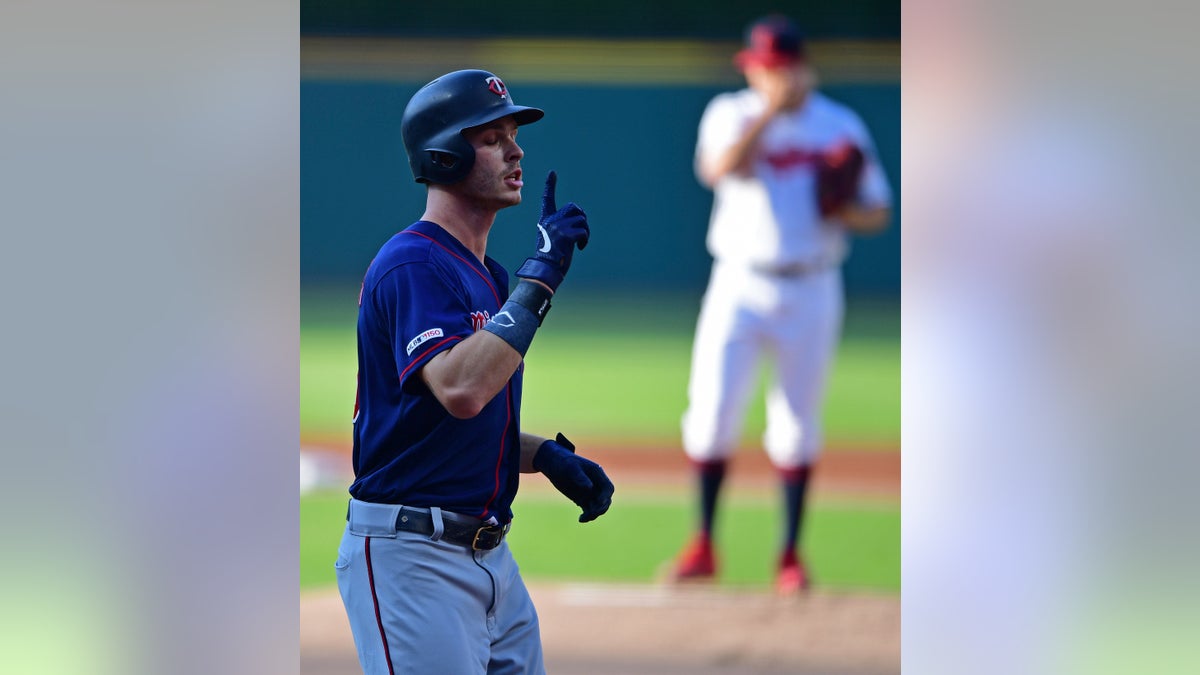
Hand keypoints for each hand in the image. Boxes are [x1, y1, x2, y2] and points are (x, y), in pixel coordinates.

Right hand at [516, 171, 589, 290]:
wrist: (545, 269)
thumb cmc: (550, 257)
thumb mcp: (551, 237)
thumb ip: (560, 226)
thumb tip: (580, 219)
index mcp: (545, 220)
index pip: (547, 199)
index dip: (550, 185)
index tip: (552, 173)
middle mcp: (551, 221)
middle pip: (574, 208)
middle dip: (582, 217)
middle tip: (582, 231)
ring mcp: (558, 227)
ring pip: (582, 219)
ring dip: (585, 231)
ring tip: (580, 242)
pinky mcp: (566, 235)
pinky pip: (584, 231)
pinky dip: (585, 240)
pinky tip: (580, 247)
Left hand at [532, 433, 613, 522]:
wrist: (553, 464)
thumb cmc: (563, 462)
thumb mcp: (570, 467)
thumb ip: (580, 477)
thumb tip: (589, 488)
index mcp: (597, 474)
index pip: (608, 488)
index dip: (606, 496)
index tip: (598, 502)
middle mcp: (596, 484)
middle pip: (606, 499)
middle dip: (601, 507)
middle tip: (591, 513)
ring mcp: (590, 493)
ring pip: (598, 507)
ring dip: (594, 513)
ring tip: (584, 517)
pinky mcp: (583, 499)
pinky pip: (589, 510)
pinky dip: (587, 516)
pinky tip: (581, 519)